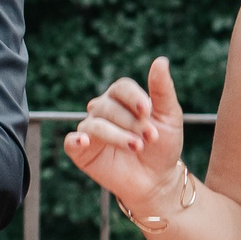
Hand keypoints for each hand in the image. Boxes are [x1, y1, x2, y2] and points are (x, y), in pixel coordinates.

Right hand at [64, 57, 188, 209]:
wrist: (156, 180)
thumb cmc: (163, 146)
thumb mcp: (169, 117)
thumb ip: (162, 90)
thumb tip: (161, 60)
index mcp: (122, 98)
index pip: (121, 88)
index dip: (133, 97)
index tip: (147, 110)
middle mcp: (103, 109)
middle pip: (109, 107)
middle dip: (132, 123)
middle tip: (151, 138)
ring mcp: (90, 129)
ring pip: (95, 124)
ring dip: (116, 135)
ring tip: (136, 147)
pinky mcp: (80, 150)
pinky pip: (71, 141)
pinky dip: (76, 140)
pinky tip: (85, 141)